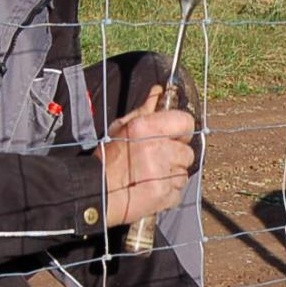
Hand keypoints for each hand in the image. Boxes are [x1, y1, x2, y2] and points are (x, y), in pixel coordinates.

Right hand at [97, 84, 195, 226]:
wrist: (97, 193)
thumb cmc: (107, 160)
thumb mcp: (121, 128)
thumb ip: (145, 110)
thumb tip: (159, 92)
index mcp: (146, 127)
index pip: (186, 122)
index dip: (182, 131)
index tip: (174, 138)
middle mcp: (158, 149)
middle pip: (188, 152)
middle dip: (175, 157)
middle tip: (155, 161)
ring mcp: (163, 174)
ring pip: (183, 173)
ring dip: (171, 176)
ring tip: (150, 176)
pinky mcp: (165, 195)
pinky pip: (177, 191)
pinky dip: (167, 192)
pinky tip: (151, 188)